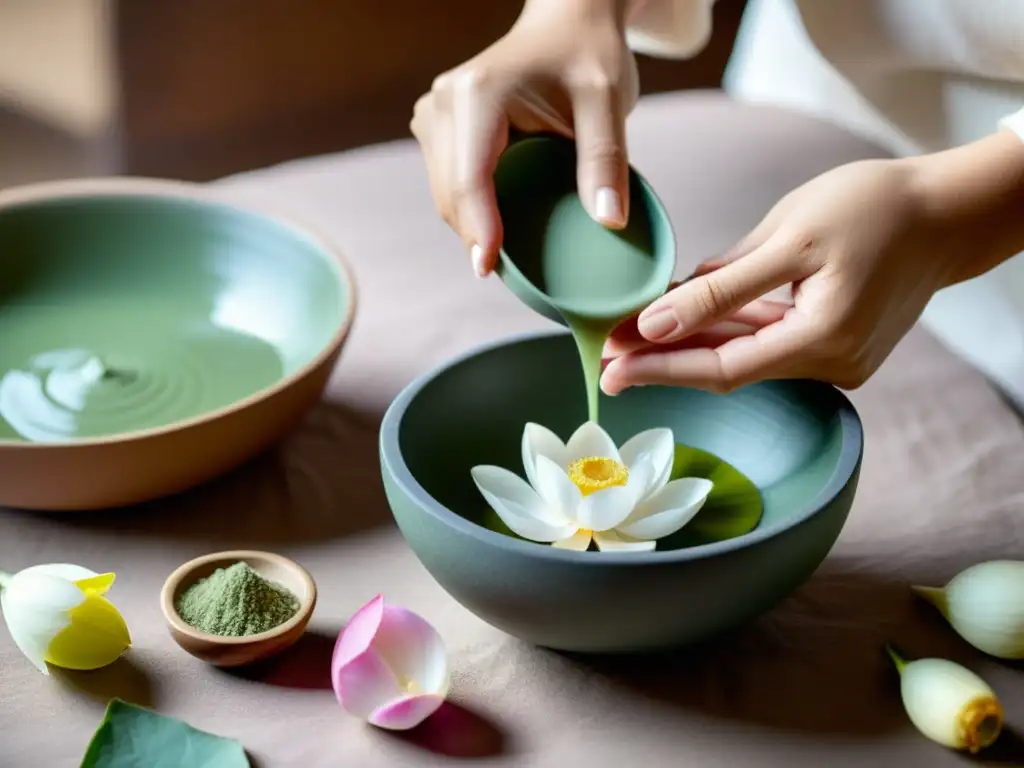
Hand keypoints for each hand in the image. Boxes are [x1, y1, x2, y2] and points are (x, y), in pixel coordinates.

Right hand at [410, 0, 637, 276]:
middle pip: (452, 194)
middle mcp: (444, 103)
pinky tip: (503, 221)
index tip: (488, 269)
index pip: (470, 178)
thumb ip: (606, 159)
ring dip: (474, 226)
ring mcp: (433, 115)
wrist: (566, 26)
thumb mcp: (608, 101)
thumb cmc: (589, 55)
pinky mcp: (436, 128)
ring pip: (446, 195)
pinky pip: (449, 186)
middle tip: (519, 271)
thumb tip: (608, 222)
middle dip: (479, 236)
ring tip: (514, 248)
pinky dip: (473, 210)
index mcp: (478, 95)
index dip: (478, 228)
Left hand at [601, 130, 1023, 394]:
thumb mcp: (789, 238)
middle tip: (604, 354)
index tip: (609, 365)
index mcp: (823, 340)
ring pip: (744, 355)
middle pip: (728, 368)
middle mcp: (831, 364)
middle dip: (664, 358)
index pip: (721, 370)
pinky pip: (766, 340)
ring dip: (689, 344)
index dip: (660, 368)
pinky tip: (681, 318)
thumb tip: (653, 323)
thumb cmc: (874, 207)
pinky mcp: (833, 342)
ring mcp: (835, 357)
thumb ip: (720, 288)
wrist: (946, 209)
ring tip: (630, 334)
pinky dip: (725, 328)